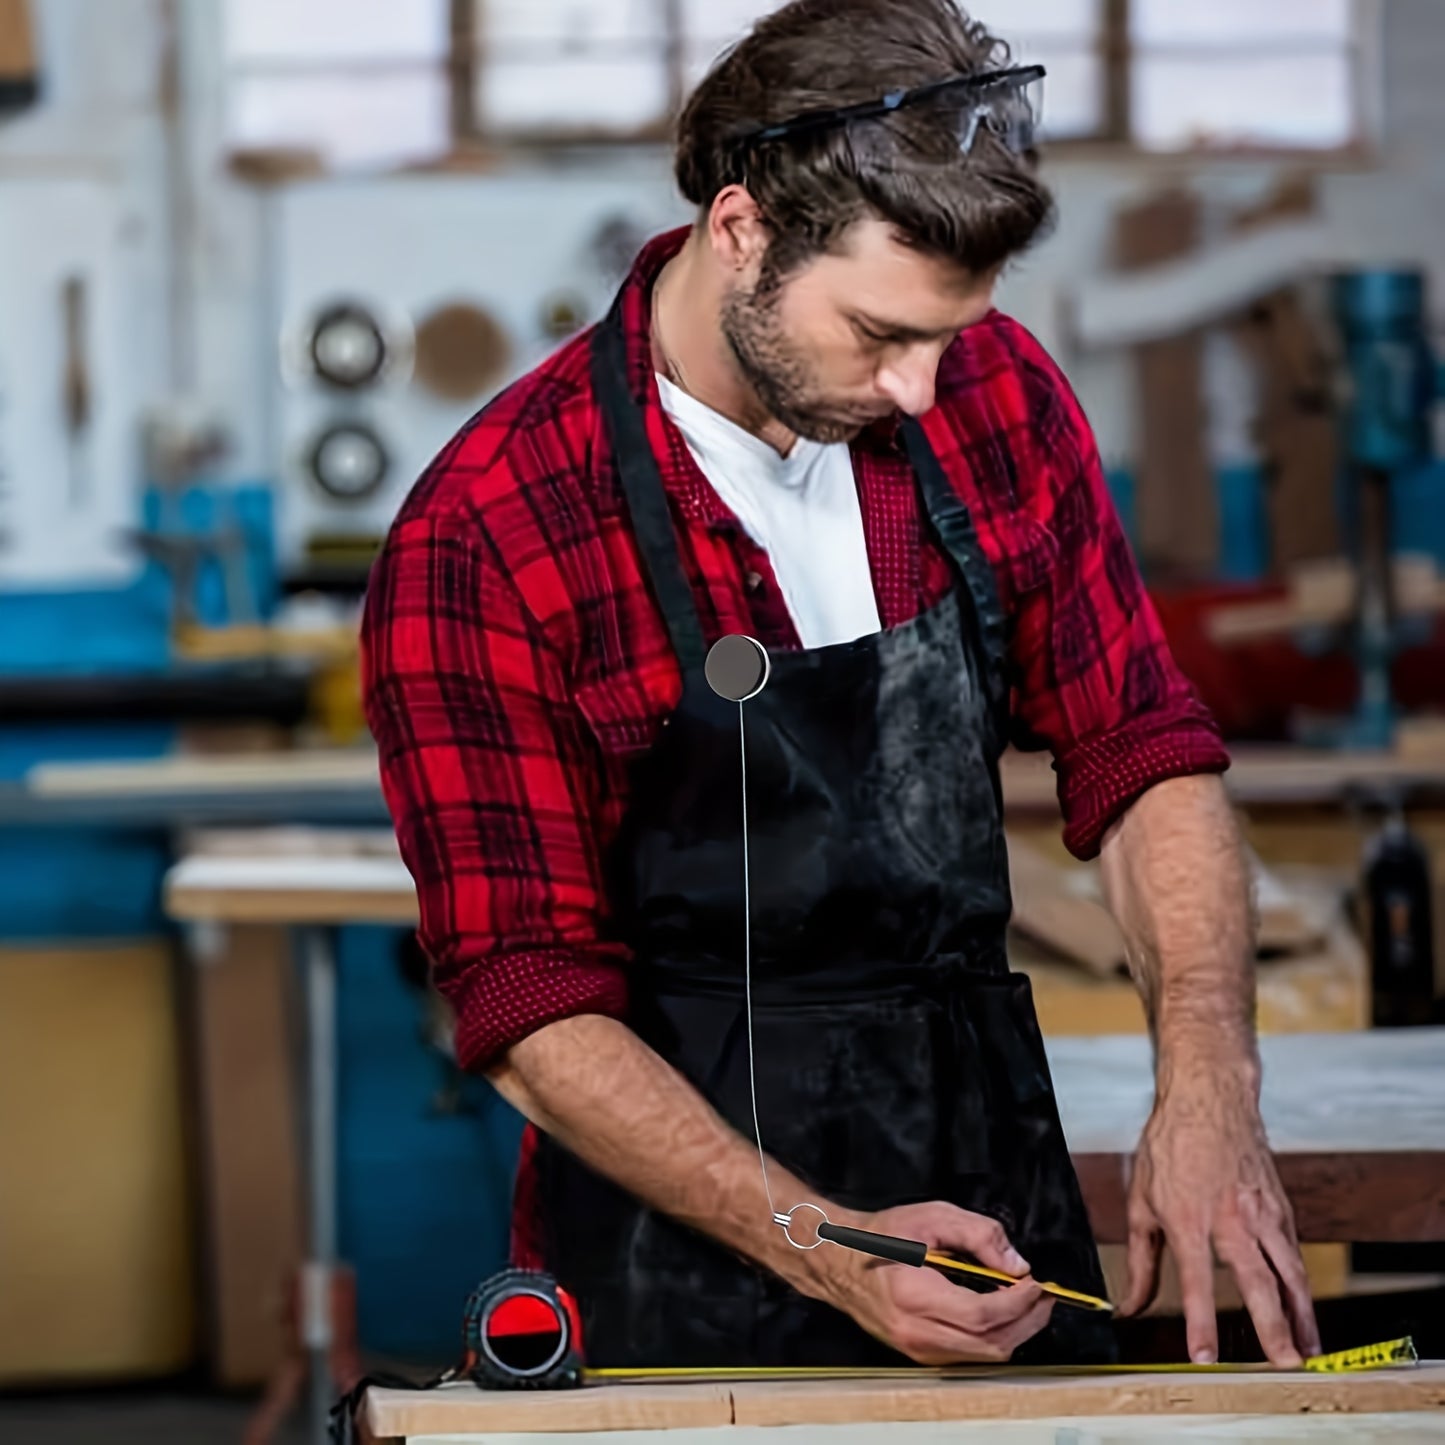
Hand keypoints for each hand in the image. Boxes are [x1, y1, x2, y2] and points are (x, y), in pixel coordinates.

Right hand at [812, 1201, 1053, 1363]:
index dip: (1018, 1302)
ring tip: (1028, 1305)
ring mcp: (917, 1349)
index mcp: (916, 1295)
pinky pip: (969, 1356)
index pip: (982, 1314)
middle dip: (1027, 1322)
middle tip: (1045, 1297)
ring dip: (1014, 1333)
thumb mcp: (932, 1216)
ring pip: (983, 1356)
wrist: (839, 1259)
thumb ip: (979, 1234)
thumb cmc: (883, 1234)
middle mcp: (916, 1331)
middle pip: (990, 1343)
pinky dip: (993, 1338)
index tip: (1038, 1284)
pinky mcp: (919, 1354)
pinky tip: (1001, 1315)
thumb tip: (1017, 1266)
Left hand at [1118, 1073, 1320, 1366]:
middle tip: (1283, 1363)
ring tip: (1307, 1351)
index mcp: (1188, 1218)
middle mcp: (1230, 1218)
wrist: (1208, 1098)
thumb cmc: (1170, 1146)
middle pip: (1257, 1281)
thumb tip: (1131, 1305)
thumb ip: (1140, 1260)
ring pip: (1289, 1271)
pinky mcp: (1280, 1207)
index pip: (1196, 1280)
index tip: (1204, 1356)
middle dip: (1272, 1326)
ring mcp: (1261, 1212)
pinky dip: (1302, 1286)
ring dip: (1301, 1314)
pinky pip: (1294, 1253)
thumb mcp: (1141, 1201)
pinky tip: (1304, 1309)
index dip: (1200, 1320)